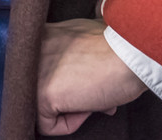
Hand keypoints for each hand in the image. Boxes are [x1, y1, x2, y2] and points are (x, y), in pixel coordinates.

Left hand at [36, 18, 148, 134]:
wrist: (130, 52)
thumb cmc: (117, 46)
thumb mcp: (87, 41)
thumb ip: (75, 57)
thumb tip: (81, 80)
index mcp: (40, 35)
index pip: (39, 68)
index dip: (63, 79)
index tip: (84, 81)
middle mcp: (31, 51)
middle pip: (38, 86)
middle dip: (66, 94)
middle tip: (90, 92)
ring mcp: (34, 73)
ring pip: (39, 106)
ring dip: (67, 109)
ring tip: (92, 99)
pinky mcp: (43, 94)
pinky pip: (47, 124)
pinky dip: (68, 125)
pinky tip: (88, 108)